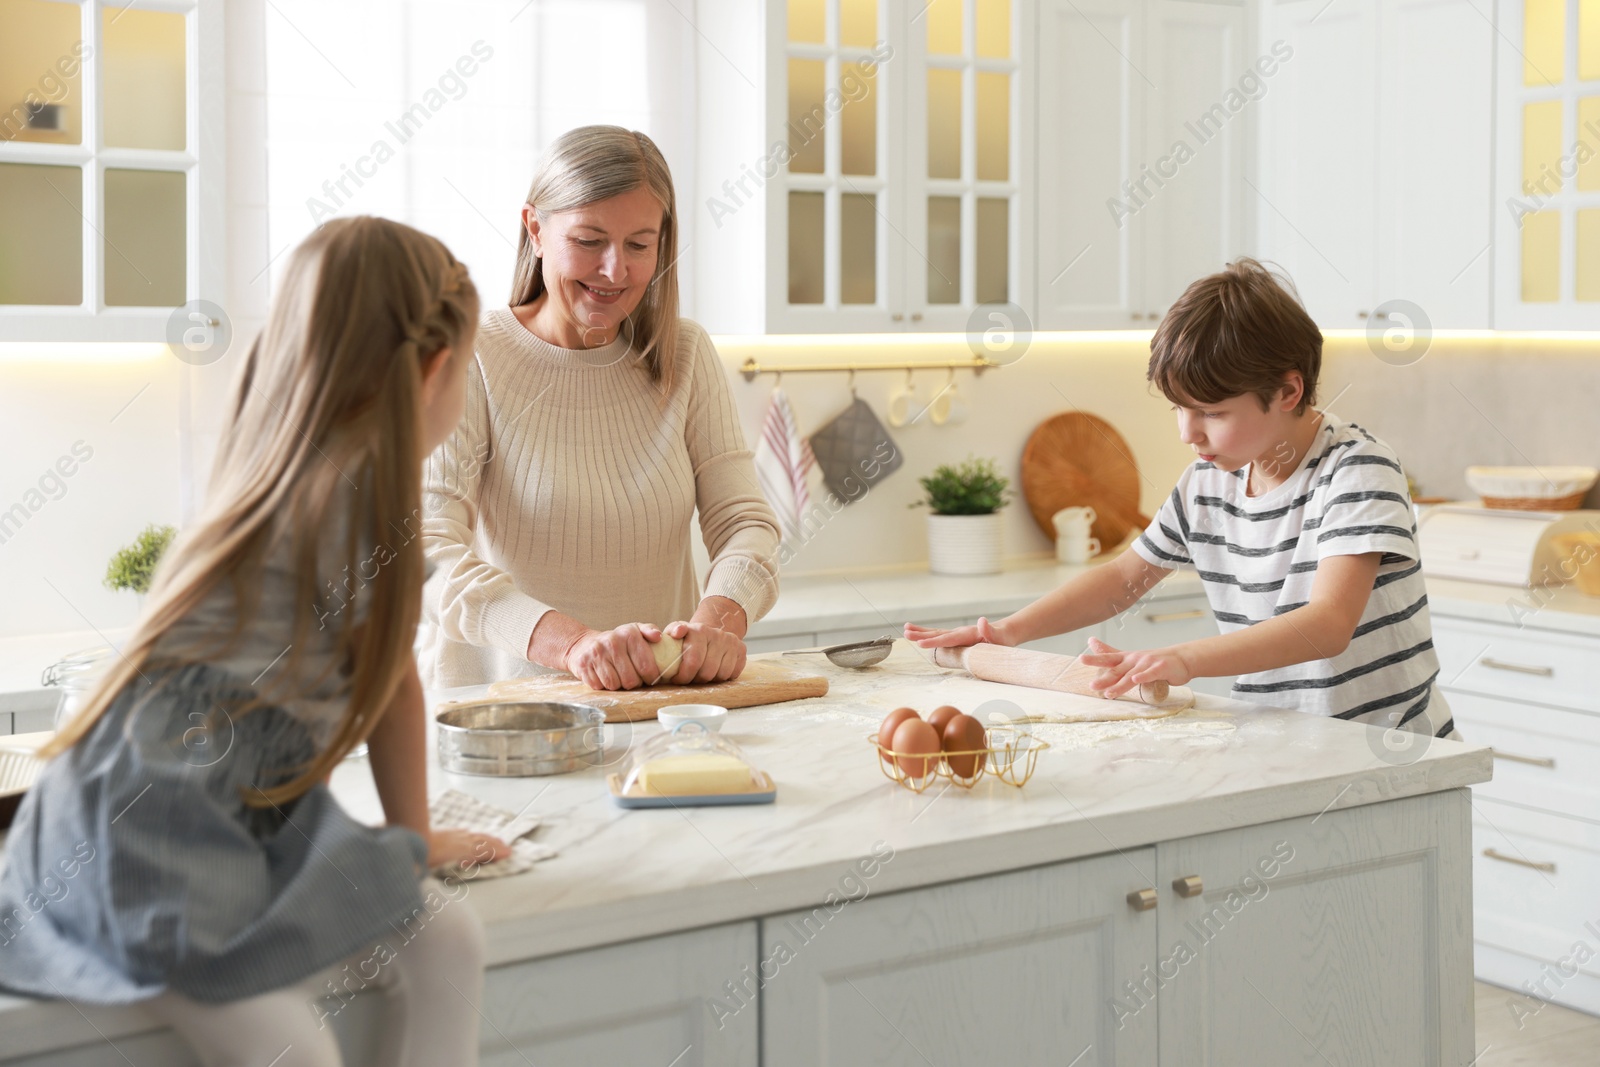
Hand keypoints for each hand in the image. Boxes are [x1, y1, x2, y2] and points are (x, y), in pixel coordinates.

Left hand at [427, 827, 509, 871]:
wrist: (410, 838)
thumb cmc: (424, 858)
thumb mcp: (445, 865)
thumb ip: (461, 863)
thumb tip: (472, 872)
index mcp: (463, 850)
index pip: (485, 850)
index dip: (497, 852)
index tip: (509, 853)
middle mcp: (461, 841)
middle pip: (482, 842)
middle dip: (496, 844)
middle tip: (507, 847)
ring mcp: (452, 836)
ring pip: (474, 836)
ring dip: (486, 838)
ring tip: (495, 840)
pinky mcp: (443, 833)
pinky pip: (461, 833)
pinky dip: (470, 834)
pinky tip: (469, 834)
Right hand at [563, 622, 667, 689]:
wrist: (585, 645)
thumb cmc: (616, 642)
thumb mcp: (634, 632)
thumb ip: (650, 631)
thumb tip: (658, 636)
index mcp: (628, 634)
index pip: (646, 666)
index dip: (651, 677)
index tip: (649, 677)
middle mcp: (612, 642)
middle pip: (631, 680)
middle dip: (634, 683)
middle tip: (632, 678)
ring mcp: (596, 653)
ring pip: (614, 685)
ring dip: (618, 685)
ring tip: (618, 675)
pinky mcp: (583, 665)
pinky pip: (599, 686)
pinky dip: (603, 685)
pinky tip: (604, 675)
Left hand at [660, 619, 746, 684]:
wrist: (710, 633)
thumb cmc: (688, 639)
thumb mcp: (675, 633)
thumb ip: (671, 632)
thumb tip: (677, 632)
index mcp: (699, 630)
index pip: (693, 660)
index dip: (684, 675)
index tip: (677, 679)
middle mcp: (717, 634)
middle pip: (707, 671)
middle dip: (695, 679)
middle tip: (690, 678)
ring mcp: (731, 642)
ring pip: (721, 674)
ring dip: (709, 679)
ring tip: (701, 674)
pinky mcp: (741, 650)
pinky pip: (733, 673)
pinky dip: (723, 677)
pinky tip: (715, 670)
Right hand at [904, 616, 1015, 648]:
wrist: (1004, 633)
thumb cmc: (1003, 638)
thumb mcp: (1000, 636)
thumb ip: (990, 630)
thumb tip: (982, 621)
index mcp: (967, 634)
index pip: (947, 638)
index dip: (933, 641)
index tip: (920, 643)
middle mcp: (959, 632)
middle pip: (937, 634)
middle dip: (921, 635)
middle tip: (905, 634)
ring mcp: (956, 634)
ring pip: (935, 633)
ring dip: (920, 632)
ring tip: (905, 630)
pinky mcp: (956, 637)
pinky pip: (939, 636)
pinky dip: (928, 635)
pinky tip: (919, 636)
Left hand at [1076, 636, 1192, 699]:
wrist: (1180, 659)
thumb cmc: (1153, 660)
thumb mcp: (1129, 657)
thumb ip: (1110, 652)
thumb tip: (1091, 641)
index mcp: (1126, 658)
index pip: (1109, 658)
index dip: (1095, 659)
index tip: (1081, 659)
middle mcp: (1135, 659)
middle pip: (1117, 670)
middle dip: (1104, 678)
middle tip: (1092, 685)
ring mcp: (1147, 663)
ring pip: (1130, 676)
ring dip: (1119, 685)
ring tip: (1108, 693)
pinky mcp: (1160, 668)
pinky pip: (1150, 674)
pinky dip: (1142, 677)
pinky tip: (1135, 680)